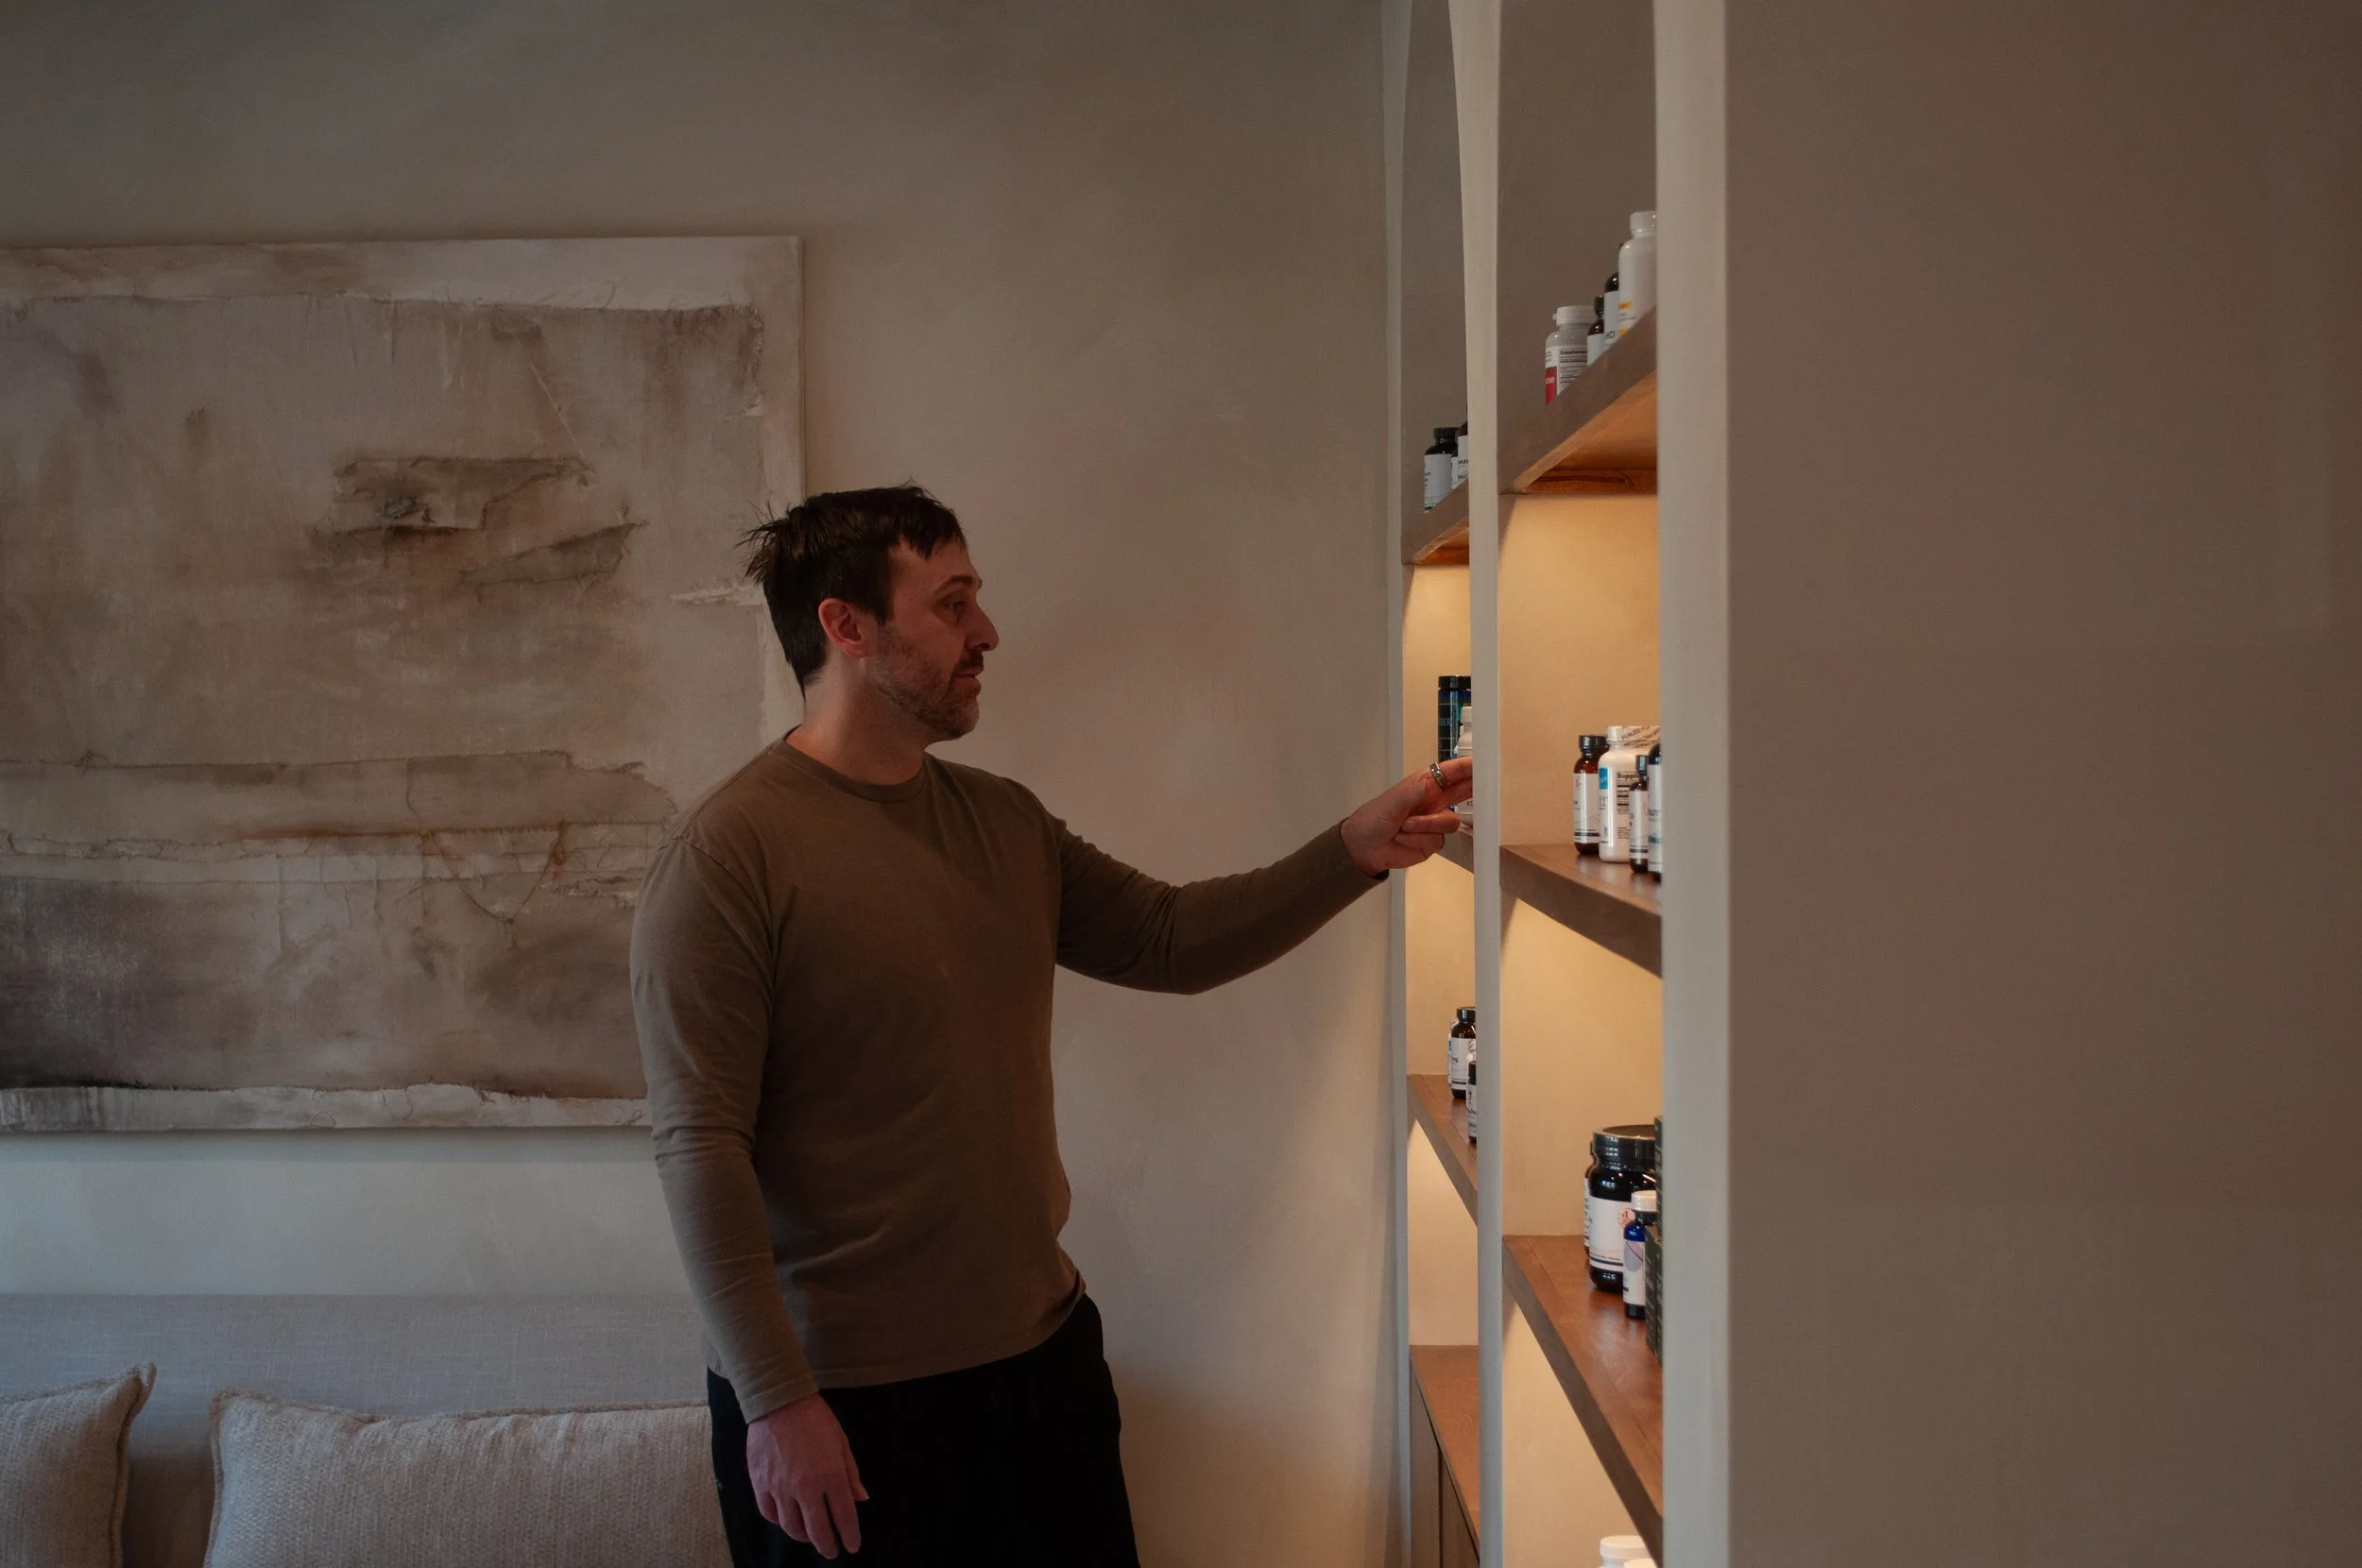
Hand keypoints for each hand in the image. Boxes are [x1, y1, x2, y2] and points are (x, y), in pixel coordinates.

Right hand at [747, 1393, 867, 1557]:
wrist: (779, 1402)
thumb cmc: (815, 1419)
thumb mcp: (841, 1442)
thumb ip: (851, 1473)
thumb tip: (861, 1498)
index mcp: (830, 1475)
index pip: (844, 1516)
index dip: (850, 1535)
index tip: (852, 1546)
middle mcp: (805, 1487)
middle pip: (817, 1530)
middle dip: (827, 1545)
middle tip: (832, 1551)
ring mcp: (780, 1488)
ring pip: (791, 1527)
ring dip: (803, 1537)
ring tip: (810, 1536)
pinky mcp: (760, 1484)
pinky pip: (769, 1514)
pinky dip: (780, 1522)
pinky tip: (787, 1520)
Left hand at [1341, 756, 1473, 874]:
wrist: (1364, 848)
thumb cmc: (1374, 818)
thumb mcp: (1390, 803)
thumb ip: (1409, 794)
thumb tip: (1427, 784)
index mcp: (1424, 784)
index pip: (1450, 772)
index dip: (1467, 767)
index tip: (1481, 765)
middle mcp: (1434, 801)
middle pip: (1463, 792)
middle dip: (1473, 789)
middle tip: (1486, 787)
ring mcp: (1435, 822)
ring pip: (1450, 822)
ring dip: (1427, 825)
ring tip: (1405, 827)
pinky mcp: (1433, 842)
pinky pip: (1438, 840)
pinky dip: (1419, 839)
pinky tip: (1403, 839)